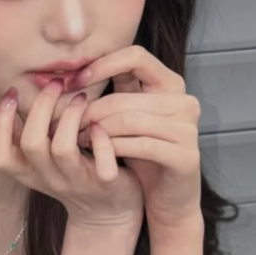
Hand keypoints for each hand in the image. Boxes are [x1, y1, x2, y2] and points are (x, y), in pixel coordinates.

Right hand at [0, 78, 143, 229]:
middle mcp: (49, 179)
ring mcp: (76, 183)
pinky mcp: (106, 185)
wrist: (107, 214)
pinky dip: (102, 141)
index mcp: (28, 173)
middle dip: (40, 107)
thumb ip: (26, 134)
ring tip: (80, 98)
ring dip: (70, 116)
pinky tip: (100, 126)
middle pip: (31, 144)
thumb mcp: (41, 160)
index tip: (11, 92)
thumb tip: (11, 97)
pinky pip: (103, 166)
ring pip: (63, 149)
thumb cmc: (72, 174)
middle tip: (55, 83)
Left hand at [69, 45, 201, 230]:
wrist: (169, 198)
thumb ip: (113, 94)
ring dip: (97, 131)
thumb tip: (70, 74)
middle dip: (90, 110)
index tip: (74, 82)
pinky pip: (141, 144)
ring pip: (129, 120)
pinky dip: (113, 147)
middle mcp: (184, 101)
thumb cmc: (143, 154)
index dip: (102, 65)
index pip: (135, 56)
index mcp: (171, 84)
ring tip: (77, 139)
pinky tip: (96, 153)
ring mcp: (188, 128)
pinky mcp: (185, 155)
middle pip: (125, 96)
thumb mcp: (128, 118)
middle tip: (67, 124)